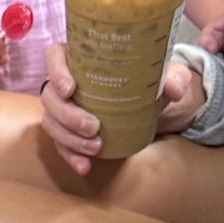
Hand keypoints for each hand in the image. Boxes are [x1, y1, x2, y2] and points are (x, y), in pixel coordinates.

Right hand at [41, 50, 202, 172]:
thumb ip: (173, 76)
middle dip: (68, 115)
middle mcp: (66, 82)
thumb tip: (173, 88)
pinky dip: (71, 156)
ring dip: (69, 139)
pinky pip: (60, 145)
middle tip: (93, 127)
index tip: (70, 89)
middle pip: (50, 96)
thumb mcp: (165, 74)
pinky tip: (85, 166)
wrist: (149, 105)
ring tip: (95, 148)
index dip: (56, 72)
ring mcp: (63, 108)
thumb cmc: (149, 80)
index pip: (55, 56)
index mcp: (81, 58)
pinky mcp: (67, 131)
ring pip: (51, 122)